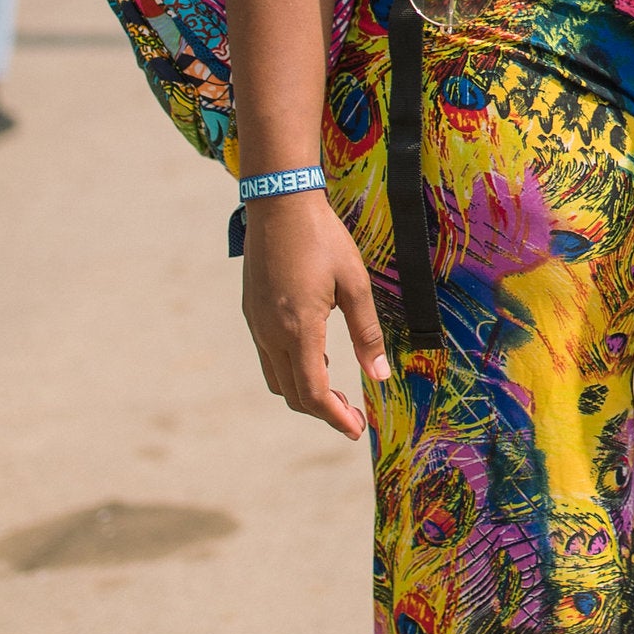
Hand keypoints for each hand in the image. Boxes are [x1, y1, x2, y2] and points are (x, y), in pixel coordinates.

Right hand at [240, 192, 387, 440]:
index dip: (335, 417)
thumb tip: (381, 376)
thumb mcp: (354, 284)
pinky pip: (270, 356)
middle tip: (353, 415)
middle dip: (323, 410)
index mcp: (298, 329)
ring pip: (277, 378)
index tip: (357, 429)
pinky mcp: (252, 312)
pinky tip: (317, 357)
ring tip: (337, 390)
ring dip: (305, 392)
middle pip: (292, 393)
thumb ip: (366, 333)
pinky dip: (293, 370)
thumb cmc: (322, 239)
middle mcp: (271, 333)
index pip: (312, 393)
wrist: (279, 204)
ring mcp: (257, 324)